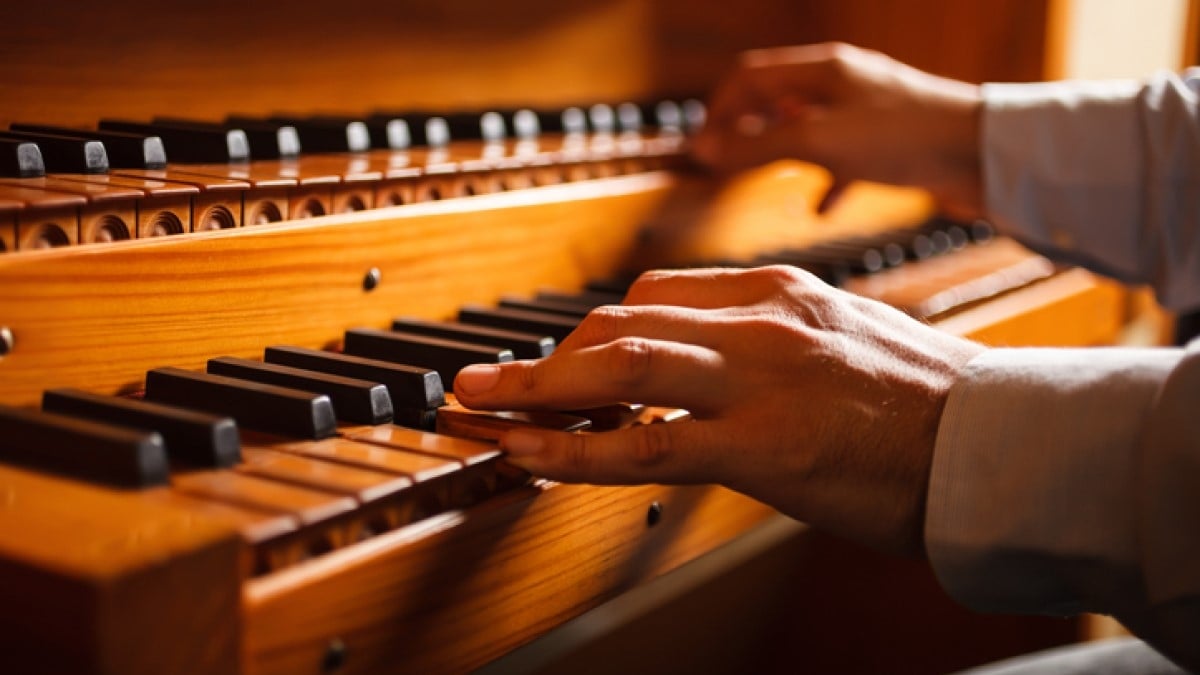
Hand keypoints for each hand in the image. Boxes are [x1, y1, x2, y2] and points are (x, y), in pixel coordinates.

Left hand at [454, 266, 984, 555]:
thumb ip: (768, 338)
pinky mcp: (763, 447)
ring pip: (618, 365)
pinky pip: (644, 443)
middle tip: (486, 384)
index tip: (556, 364)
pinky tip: (532, 459)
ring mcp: (759, 380)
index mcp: (776, 293)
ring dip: (533, 390)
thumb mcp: (839, 338)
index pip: (654, 295)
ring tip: (476, 413)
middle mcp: (759, 322)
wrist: (995, 446)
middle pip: (620, 320)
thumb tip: (701, 365)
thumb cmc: (921, 404)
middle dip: (542, 357)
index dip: (588, 334)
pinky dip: (574, 449)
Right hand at [692, 42, 983, 217]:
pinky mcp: (890, 144)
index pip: (750, 77)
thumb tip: (704, 151)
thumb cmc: (906, 137)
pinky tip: (820, 207)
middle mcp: (843, 84)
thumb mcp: (819, 141)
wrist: (985, 154)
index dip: (718, 110)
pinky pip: (843, 159)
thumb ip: (758, 147)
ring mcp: (867, 113)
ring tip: (763, 178)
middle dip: (746, 130)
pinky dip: (824, 180)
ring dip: (780, 152)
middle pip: (776, 99)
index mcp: (822, 70)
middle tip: (723, 165)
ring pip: (807, 128)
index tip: (701, 150)